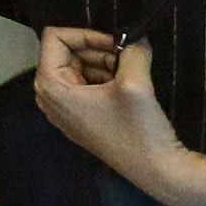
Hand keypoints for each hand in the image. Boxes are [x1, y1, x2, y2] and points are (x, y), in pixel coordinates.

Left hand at [31, 28, 203, 205]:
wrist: (157, 171)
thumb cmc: (139, 130)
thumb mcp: (135, 82)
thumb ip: (132, 50)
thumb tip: (136, 36)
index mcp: (50, 86)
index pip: (54, 37)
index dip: (86, 34)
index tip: (116, 43)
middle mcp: (49, 96)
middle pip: (67, 52)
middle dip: (98, 51)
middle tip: (128, 59)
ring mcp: (64, 108)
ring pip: (80, 66)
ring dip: (106, 64)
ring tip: (131, 75)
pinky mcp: (81, 117)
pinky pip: (87, 83)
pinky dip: (107, 78)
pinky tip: (127, 88)